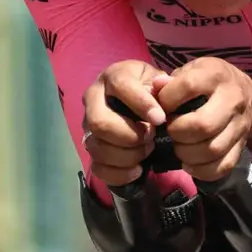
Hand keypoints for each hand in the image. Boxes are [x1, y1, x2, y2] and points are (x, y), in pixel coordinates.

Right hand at [81, 60, 169, 186]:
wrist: (139, 101)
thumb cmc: (151, 89)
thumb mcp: (159, 81)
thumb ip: (163, 85)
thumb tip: (163, 85)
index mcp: (112, 77)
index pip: (120, 87)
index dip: (141, 103)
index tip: (160, 119)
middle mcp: (93, 100)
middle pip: (100, 124)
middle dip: (130, 136)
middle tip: (151, 137)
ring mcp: (88, 126)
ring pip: (97, 148)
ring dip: (127, 155)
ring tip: (148, 150)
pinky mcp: (92, 148)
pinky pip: (98, 168)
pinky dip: (120, 173)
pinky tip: (138, 169)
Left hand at [156, 57, 251, 182]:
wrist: (249, 96)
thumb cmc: (211, 82)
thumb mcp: (193, 71)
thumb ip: (171, 81)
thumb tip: (154, 89)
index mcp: (215, 75)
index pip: (188, 86)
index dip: (167, 100)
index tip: (161, 107)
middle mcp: (232, 98)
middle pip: (203, 125)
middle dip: (178, 132)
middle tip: (171, 130)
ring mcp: (240, 124)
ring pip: (213, 149)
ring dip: (187, 153)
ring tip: (179, 147)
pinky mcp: (243, 145)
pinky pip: (224, 166)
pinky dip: (202, 171)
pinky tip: (190, 163)